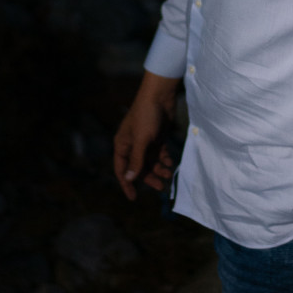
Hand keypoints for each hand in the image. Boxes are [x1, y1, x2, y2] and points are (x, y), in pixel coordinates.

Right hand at [113, 71, 179, 200]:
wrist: (160, 95)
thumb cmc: (147, 116)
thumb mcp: (141, 140)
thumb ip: (136, 160)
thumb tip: (129, 179)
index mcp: (122, 145)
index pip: (122, 169)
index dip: (127, 184)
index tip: (134, 198)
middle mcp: (132, 144)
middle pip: (139, 168)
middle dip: (150, 178)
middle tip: (162, 187)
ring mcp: (145, 141)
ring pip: (151, 161)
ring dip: (159, 169)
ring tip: (170, 174)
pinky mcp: (157, 136)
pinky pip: (160, 153)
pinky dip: (165, 158)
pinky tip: (171, 161)